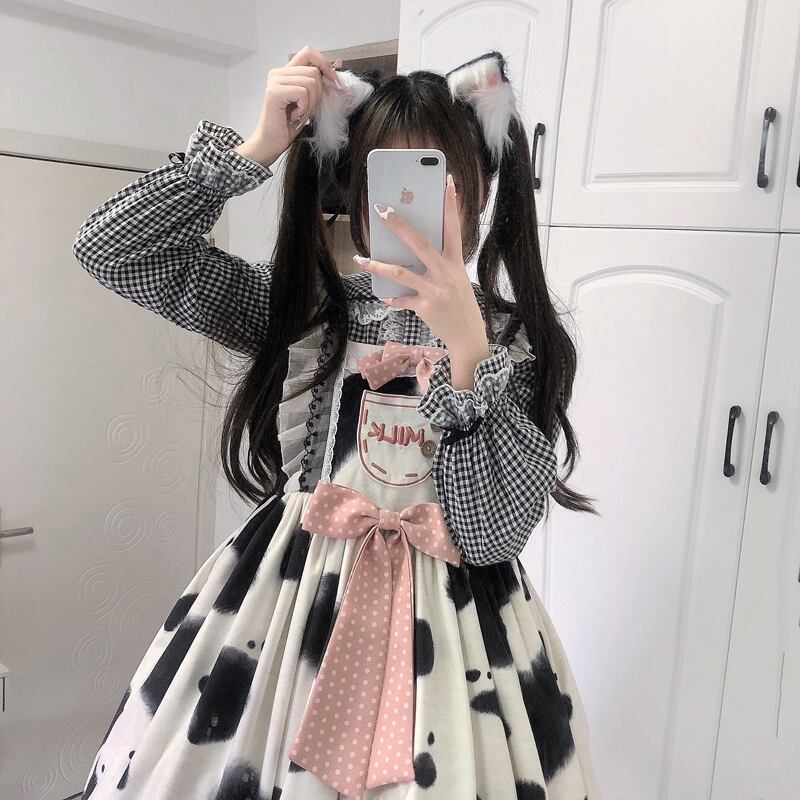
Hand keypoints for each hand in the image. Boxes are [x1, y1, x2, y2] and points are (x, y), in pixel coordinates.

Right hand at [234, 45, 343, 168]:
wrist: (271, 143)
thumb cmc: (289, 125)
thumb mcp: (308, 102)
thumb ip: (317, 86)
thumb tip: (337, 73)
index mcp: (286, 72)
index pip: (309, 52)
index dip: (324, 63)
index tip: (333, 81)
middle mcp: (279, 73)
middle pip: (314, 71)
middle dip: (318, 94)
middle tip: (306, 109)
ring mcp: (275, 80)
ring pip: (311, 82)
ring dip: (310, 104)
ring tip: (299, 114)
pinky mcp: (275, 91)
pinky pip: (303, 93)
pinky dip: (304, 108)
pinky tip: (293, 116)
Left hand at [353, 174, 489, 371]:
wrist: (468, 336)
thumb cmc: (460, 305)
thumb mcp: (457, 280)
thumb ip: (440, 265)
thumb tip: (416, 252)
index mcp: (455, 263)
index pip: (453, 228)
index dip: (450, 205)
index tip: (447, 182)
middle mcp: (445, 273)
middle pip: (419, 243)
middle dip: (399, 225)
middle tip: (382, 210)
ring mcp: (434, 290)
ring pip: (400, 272)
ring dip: (378, 266)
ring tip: (361, 259)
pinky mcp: (424, 307)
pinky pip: (401, 299)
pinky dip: (391, 298)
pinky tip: (384, 296)